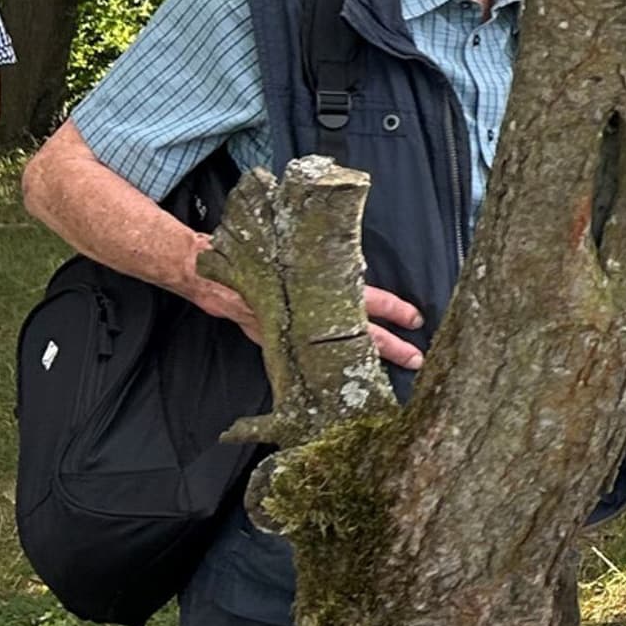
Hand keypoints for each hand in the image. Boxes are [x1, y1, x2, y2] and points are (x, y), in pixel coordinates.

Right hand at [187, 258, 428, 370]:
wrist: (208, 273)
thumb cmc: (254, 256)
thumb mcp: (293, 254)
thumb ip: (326, 264)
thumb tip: (357, 269)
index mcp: (319, 293)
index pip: (368, 299)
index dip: (393, 309)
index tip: (417, 318)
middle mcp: (310, 317)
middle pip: (361, 336)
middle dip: (391, 348)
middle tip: (417, 358)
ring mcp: (293, 333)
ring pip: (339, 348)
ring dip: (367, 357)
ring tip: (392, 366)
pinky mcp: (276, 341)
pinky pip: (310, 355)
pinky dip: (328, 364)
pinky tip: (344, 371)